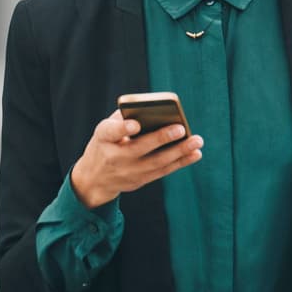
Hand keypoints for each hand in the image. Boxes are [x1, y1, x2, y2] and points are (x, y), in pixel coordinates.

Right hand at [69, 111, 203, 208]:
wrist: (95, 179)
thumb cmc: (106, 143)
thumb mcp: (105, 130)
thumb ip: (125, 118)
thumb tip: (155, 111)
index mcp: (103, 138)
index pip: (110, 132)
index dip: (123, 129)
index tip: (135, 125)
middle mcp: (114, 157)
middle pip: (139, 148)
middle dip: (161, 138)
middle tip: (181, 128)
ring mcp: (128, 172)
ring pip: (156, 162)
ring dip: (179, 152)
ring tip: (197, 141)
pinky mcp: (140, 181)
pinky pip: (163, 171)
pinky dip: (181, 162)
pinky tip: (195, 153)